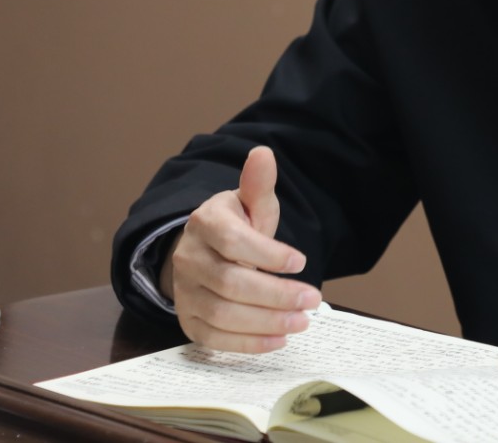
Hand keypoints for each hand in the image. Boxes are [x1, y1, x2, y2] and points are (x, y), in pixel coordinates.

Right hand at [159, 146, 321, 352]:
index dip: (268, 255)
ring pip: (223, 314)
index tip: (302, 262)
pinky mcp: (188, 319)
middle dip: (276, 295)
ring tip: (302, 322)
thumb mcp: (249, 203)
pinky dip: (248, 343)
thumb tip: (263, 154)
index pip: (233, 242)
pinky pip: (214, 338)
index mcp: (205, 223)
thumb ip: (258, 185)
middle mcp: (188, 257)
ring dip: (266, 322)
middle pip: (230, 283)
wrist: (204, 250)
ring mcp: (185, 291)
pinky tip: (278, 340)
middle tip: (312, 301)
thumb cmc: (236, 226)